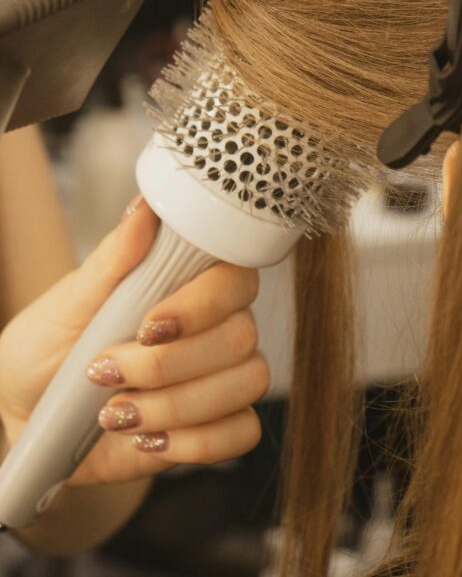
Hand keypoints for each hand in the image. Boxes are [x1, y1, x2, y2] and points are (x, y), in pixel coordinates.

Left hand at [0, 200, 267, 483]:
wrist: (27, 412)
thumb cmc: (49, 345)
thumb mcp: (71, 300)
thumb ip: (115, 257)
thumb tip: (144, 208)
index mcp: (190, 281)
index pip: (235, 278)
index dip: (202, 304)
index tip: (148, 324)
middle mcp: (218, 323)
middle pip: (242, 337)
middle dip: (168, 365)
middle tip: (106, 371)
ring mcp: (224, 375)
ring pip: (246, 385)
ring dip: (175, 406)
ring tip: (115, 412)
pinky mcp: (218, 424)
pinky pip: (241, 433)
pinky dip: (193, 442)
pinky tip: (146, 438)